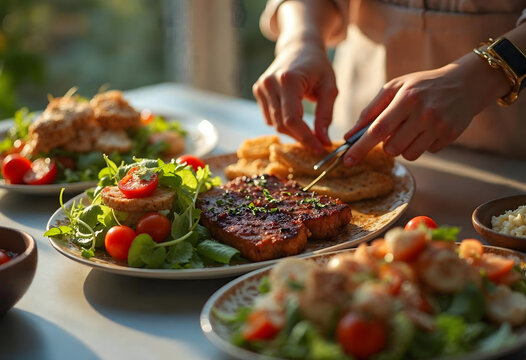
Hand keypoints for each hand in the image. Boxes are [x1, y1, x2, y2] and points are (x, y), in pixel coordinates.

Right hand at [252, 40, 337, 153]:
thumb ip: (326, 115)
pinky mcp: (257, 91)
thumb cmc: (318, 66)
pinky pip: (270, 118)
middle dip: (301, 137)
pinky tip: (296, 115)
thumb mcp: (329, 88)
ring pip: (275, 124)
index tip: (320, 149)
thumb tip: (324, 141)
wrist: (299, 46)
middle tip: (318, 143)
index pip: (292, 119)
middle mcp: (269, 83)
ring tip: (309, 128)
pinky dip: (284, 122)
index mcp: (288, 80)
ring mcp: (260, 87)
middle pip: (282, 124)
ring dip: (293, 131)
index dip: (306, 137)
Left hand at [342, 53, 509, 164]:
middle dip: (387, 145)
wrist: (467, 82)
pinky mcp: (451, 135)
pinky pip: (427, 152)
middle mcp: (424, 113)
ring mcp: (439, 125)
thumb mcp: (395, 88)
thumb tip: (349, 136)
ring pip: (408, 155)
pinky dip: (423, 144)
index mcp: (406, 98)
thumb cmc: (423, 86)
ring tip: (412, 129)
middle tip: (395, 131)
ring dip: (404, 147)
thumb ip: (371, 111)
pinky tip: (430, 128)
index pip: (378, 129)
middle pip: (392, 148)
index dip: (361, 147)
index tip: (347, 160)